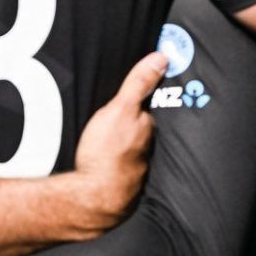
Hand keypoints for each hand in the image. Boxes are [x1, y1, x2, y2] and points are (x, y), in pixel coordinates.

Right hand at [66, 50, 164, 233]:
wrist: (93, 198)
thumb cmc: (106, 152)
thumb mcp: (120, 109)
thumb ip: (139, 83)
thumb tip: (162, 58)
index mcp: (146, 129)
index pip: (145, 109)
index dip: (136, 101)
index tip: (128, 96)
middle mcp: (145, 149)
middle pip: (138, 130)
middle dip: (130, 124)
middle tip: (111, 116)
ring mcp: (134, 169)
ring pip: (130, 150)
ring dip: (121, 144)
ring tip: (105, 138)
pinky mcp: (120, 184)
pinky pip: (118, 167)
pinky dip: (113, 163)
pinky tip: (100, 160)